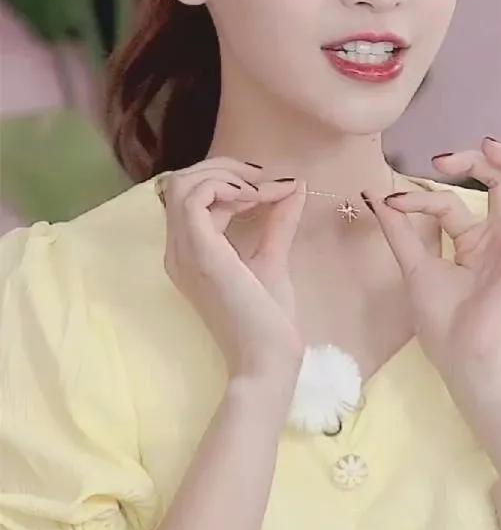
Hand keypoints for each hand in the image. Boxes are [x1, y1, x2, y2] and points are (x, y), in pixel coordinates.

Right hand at [156, 158, 307, 383]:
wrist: (268, 360)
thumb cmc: (268, 321)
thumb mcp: (272, 256)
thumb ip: (277, 220)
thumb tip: (293, 184)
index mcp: (190, 252)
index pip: (191, 195)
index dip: (229, 179)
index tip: (270, 187)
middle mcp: (178, 250)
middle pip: (181, 182)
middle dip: (225, 168)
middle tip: (264, 180)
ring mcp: (184, 251)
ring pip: (183, 184)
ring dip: (225, 175)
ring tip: (260, 191)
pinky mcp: (199, 253)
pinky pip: (195, 199)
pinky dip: (226, 186)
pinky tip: (256, 198)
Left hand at [364, 138, 500, 469]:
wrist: (462, 354)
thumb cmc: (442, 321)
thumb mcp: (414, 265)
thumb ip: (398, 229)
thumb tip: (373, 193)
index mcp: (474, 241)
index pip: (450, 202)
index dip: (420, 197)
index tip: (392, 200)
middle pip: (500, 183)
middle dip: (473, 162)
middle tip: (444, 160)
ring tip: (490, 147)